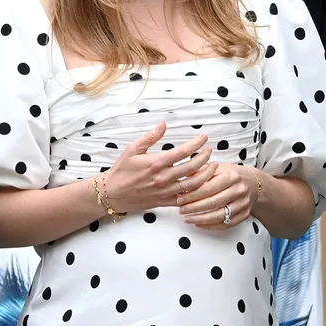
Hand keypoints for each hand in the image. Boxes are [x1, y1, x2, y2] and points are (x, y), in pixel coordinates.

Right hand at [101, 122, 216, 214]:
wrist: (113, 193)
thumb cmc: (122, 170)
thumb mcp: (132, 149)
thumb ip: (150, 136)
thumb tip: (164, 124)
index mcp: (156, 162)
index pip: (183, 151)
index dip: (196, 143)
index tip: (204, 138)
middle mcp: (163, 178)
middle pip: (192, 167)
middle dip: (205, 157)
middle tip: (210, 150)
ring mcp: (165, 191)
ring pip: (193, 184)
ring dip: (206, 174)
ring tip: (212, 166)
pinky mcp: (164, 202)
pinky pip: (185, 199)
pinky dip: (196, 193)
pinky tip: (203, 185)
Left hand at [176, 163, 257, 229]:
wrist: (253, 183)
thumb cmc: (231, 174)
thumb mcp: (217, 168)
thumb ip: (200, 172)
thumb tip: (181, 180)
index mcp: (231, 176)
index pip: (208, 188)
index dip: (192, 195)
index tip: (180, 199)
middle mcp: (239, 190)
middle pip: (213, 203)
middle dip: (194, 208)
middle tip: (181, 210)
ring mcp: (243, 204)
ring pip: (219, 216)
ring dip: (200, 219)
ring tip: (187, 219)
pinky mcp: (244, 215)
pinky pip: (226, 224)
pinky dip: (210, 226)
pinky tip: (199, 224)